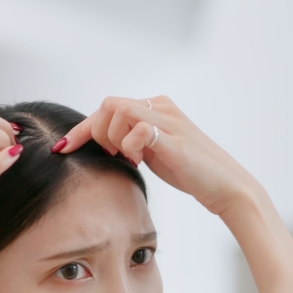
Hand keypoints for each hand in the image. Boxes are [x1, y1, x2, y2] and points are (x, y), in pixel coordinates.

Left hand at [57, 96, 259, 217]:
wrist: (228, 188)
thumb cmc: (193, 174)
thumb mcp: (156, 153)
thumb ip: (134, 142)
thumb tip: (105, 144)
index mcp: (157, 107)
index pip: (109, 107)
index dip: (82, 129)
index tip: (64, 147)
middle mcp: (162, 107)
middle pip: (108, 105)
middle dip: (98, 134)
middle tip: (114, 158)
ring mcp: (169, 120)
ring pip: (117, 110)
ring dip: (114, 138)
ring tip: (130, 159)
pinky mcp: (174, 138)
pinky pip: (137, 128)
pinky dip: (130, 145)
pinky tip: (140, 161)